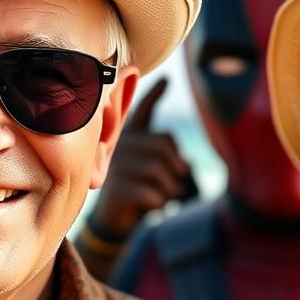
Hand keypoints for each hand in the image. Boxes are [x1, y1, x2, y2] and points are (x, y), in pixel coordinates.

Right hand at [89, 76, 195, 237]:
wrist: (112, 219)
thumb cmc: (138, 191)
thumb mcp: (153, 173)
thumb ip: (168, 162)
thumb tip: (187, 165)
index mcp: (131, 139)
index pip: (143, 112)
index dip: (155, 95)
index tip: (167, 79)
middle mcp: (122, 147)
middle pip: (162, 145)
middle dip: (178, 165)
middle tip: (181, 180)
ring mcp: (116, 167)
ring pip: (158, 171)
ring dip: (171, 188)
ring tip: (168, 196)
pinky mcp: (115, 189)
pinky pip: (151, 192)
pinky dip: (160, 202)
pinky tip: (154, 205)